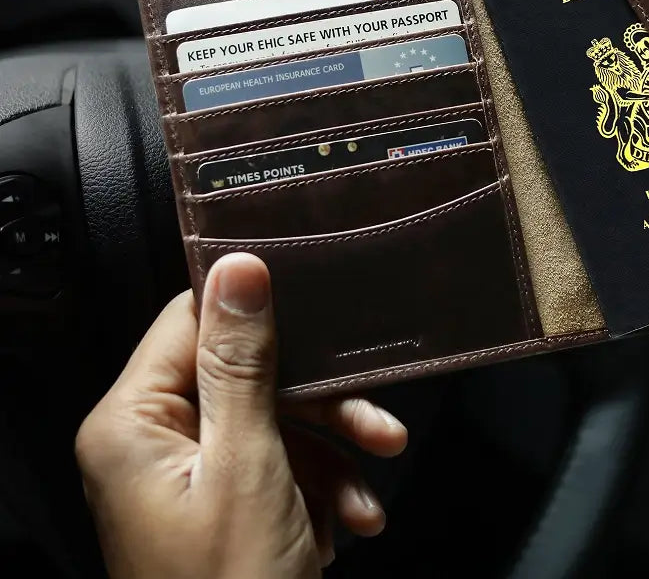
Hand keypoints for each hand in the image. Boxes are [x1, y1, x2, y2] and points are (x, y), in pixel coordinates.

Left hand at [76, 254, 407, 578]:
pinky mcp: (220, 502)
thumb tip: (239, 264)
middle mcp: (153, 440)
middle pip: (246, 375)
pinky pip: (277, 464)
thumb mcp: (248, 466)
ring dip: (332, 452)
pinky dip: (320, 487)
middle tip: (378, 420)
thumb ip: (243, 362)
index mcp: (132, 423)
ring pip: (273, 422)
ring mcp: (188, 474)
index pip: (191, 321)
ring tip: (374, 490)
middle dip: (321, 403)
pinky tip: (353, 522)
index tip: (322, 308)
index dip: (258, 313)